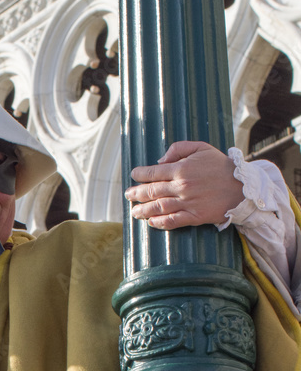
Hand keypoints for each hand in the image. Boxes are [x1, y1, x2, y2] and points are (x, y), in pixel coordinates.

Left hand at [125, 140, 244, 228]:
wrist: (243, 187)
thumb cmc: (221, 166)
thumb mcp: (202, 148)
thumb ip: (178, 149)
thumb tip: (160, 161)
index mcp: (182, 169)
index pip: (153, 173)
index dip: (140, 175)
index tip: (134, 175)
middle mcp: (181, 187)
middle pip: (152, 191)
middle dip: (136, 194)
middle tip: (128, 195)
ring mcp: (187, 203)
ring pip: (158, 207)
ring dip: (143, 210)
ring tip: (135, 212)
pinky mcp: (194, 216)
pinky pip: (171, 221)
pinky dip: (159, 222)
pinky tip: (151, 222)